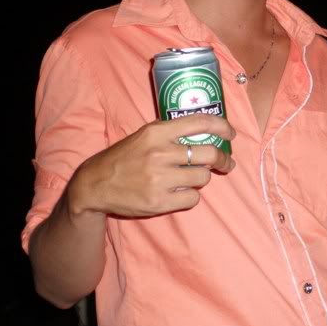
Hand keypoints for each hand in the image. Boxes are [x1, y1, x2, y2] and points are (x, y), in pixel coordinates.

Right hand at [68, 114, 235, 218]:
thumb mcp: (144, 135)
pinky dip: (190, 196)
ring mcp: (160, 179)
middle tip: (226, 163)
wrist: (95, 184)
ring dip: (201, 178)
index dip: (222, 127)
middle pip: (210, 154)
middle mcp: (160, 153)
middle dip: (223, 159)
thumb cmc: (124, 157)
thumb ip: (171, 132)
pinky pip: (192, 199)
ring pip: (203, 178)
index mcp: (158, 132)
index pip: (201, 122)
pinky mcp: (159, 202)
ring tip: (190, 178)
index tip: (231, 134)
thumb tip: (207, 132)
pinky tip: (178, 193)